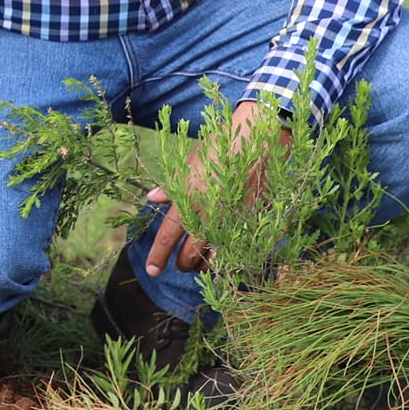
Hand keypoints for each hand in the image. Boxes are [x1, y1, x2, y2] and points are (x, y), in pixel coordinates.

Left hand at [142, 99, 289, 277]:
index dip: (157, 256)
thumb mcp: (189, 162)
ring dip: (205, 265)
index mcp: (188, 199)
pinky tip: (228, 257)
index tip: (152, 271)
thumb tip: (151, 197)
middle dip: (183, 264)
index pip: (167, 237)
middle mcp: (207, 215)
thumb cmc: (220, 147)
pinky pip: (239, 251)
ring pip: (214, 259)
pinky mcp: (252, 222)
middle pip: (190, 254)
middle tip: (181, 264)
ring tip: (201, 264)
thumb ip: (171, 186)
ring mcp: (231, 221)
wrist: (257, 139)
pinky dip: (231, 258)